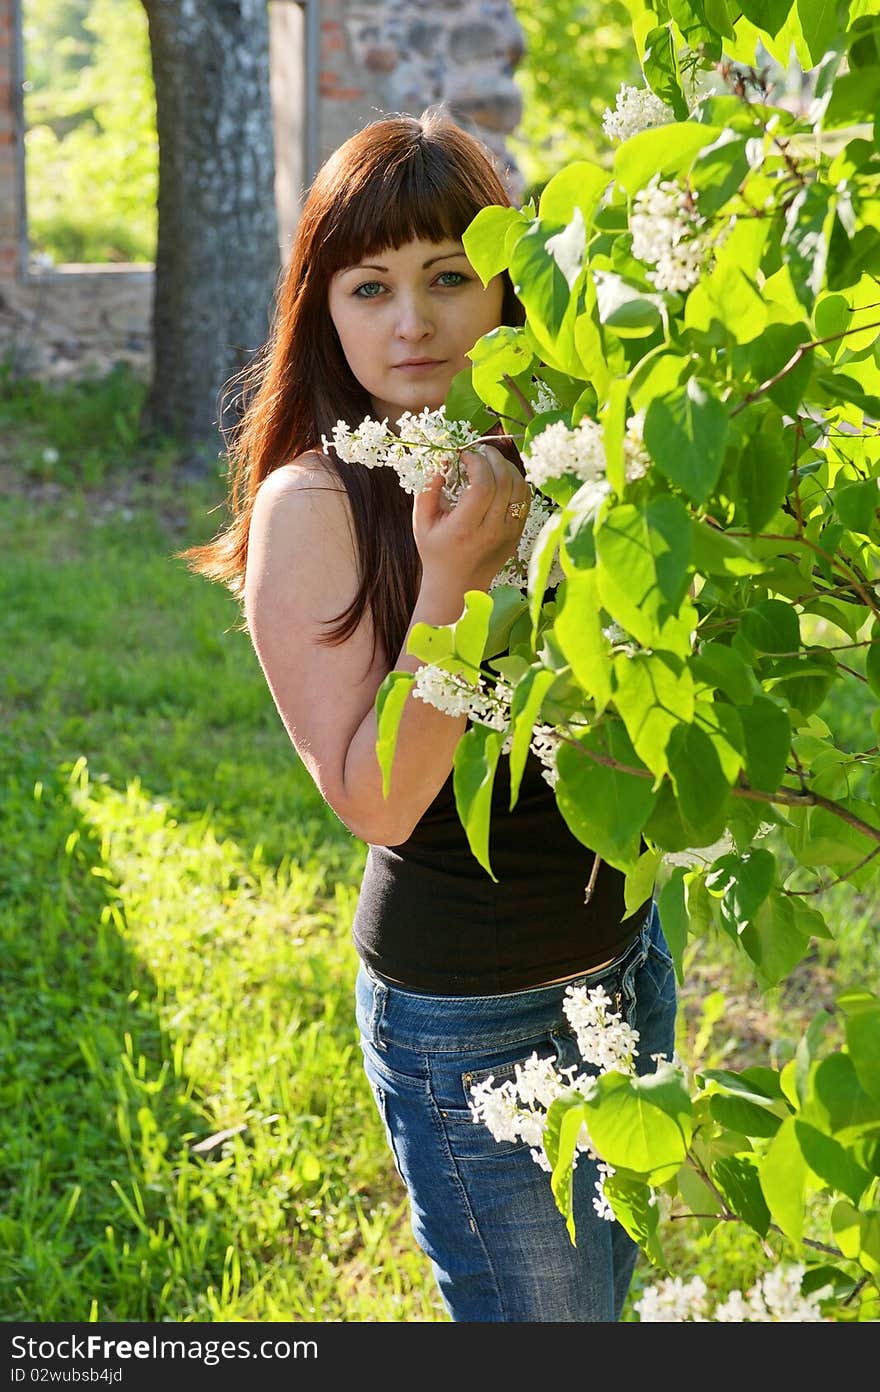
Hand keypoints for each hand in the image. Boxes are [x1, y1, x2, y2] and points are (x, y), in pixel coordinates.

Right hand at [412, 443, 531, 593]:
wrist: (457, 586)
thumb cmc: (436, 552)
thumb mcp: (421, 522)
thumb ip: (427, 490)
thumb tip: (442, 462)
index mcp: (465, 528)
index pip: (482, 486)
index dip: (476, 462)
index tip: (463, 454)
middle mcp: (491, 531)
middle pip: (504, 482)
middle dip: (493, 458)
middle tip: (479, 450)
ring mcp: (509, 533)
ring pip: (520, 488)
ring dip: (507, 467)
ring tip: (491, 460)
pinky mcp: (518, 534)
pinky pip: (525, 500)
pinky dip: (516, 481)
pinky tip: (501, 476)